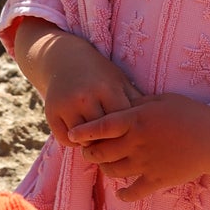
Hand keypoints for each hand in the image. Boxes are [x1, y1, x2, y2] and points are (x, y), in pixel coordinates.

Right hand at [17, 24, 140, 143]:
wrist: (64, 58)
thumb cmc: (100, 73)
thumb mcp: (119, 81)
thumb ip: (136, 101)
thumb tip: (158, 123)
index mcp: (107, 89)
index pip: (121, 123)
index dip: (128, 135)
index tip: (134, 141)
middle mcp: (85, 97)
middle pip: (102, 135)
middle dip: (111, 144)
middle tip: (118, 151)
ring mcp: (66, 105)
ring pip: (82, 140)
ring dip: (92, 145)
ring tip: (101, 147)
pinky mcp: (51, 112)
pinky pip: (64, 139)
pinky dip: (74, 143)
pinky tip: (82, 139)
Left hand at [67, 91, 209, 200]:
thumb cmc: (189, 112)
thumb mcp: (161, 99)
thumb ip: (138, 103)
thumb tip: (121, 106)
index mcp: (136, 119)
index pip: (101, 127)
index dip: (83, 131)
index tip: (72, 134)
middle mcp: (136, 143)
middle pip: (102, 151)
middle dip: (90, 152)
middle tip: (88, 150)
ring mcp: (145, 163)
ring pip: (113, 171)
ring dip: (104, 168)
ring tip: (104, 164)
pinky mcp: (156, 180)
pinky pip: (134, 192)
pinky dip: (124, 194)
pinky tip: (120, 192)